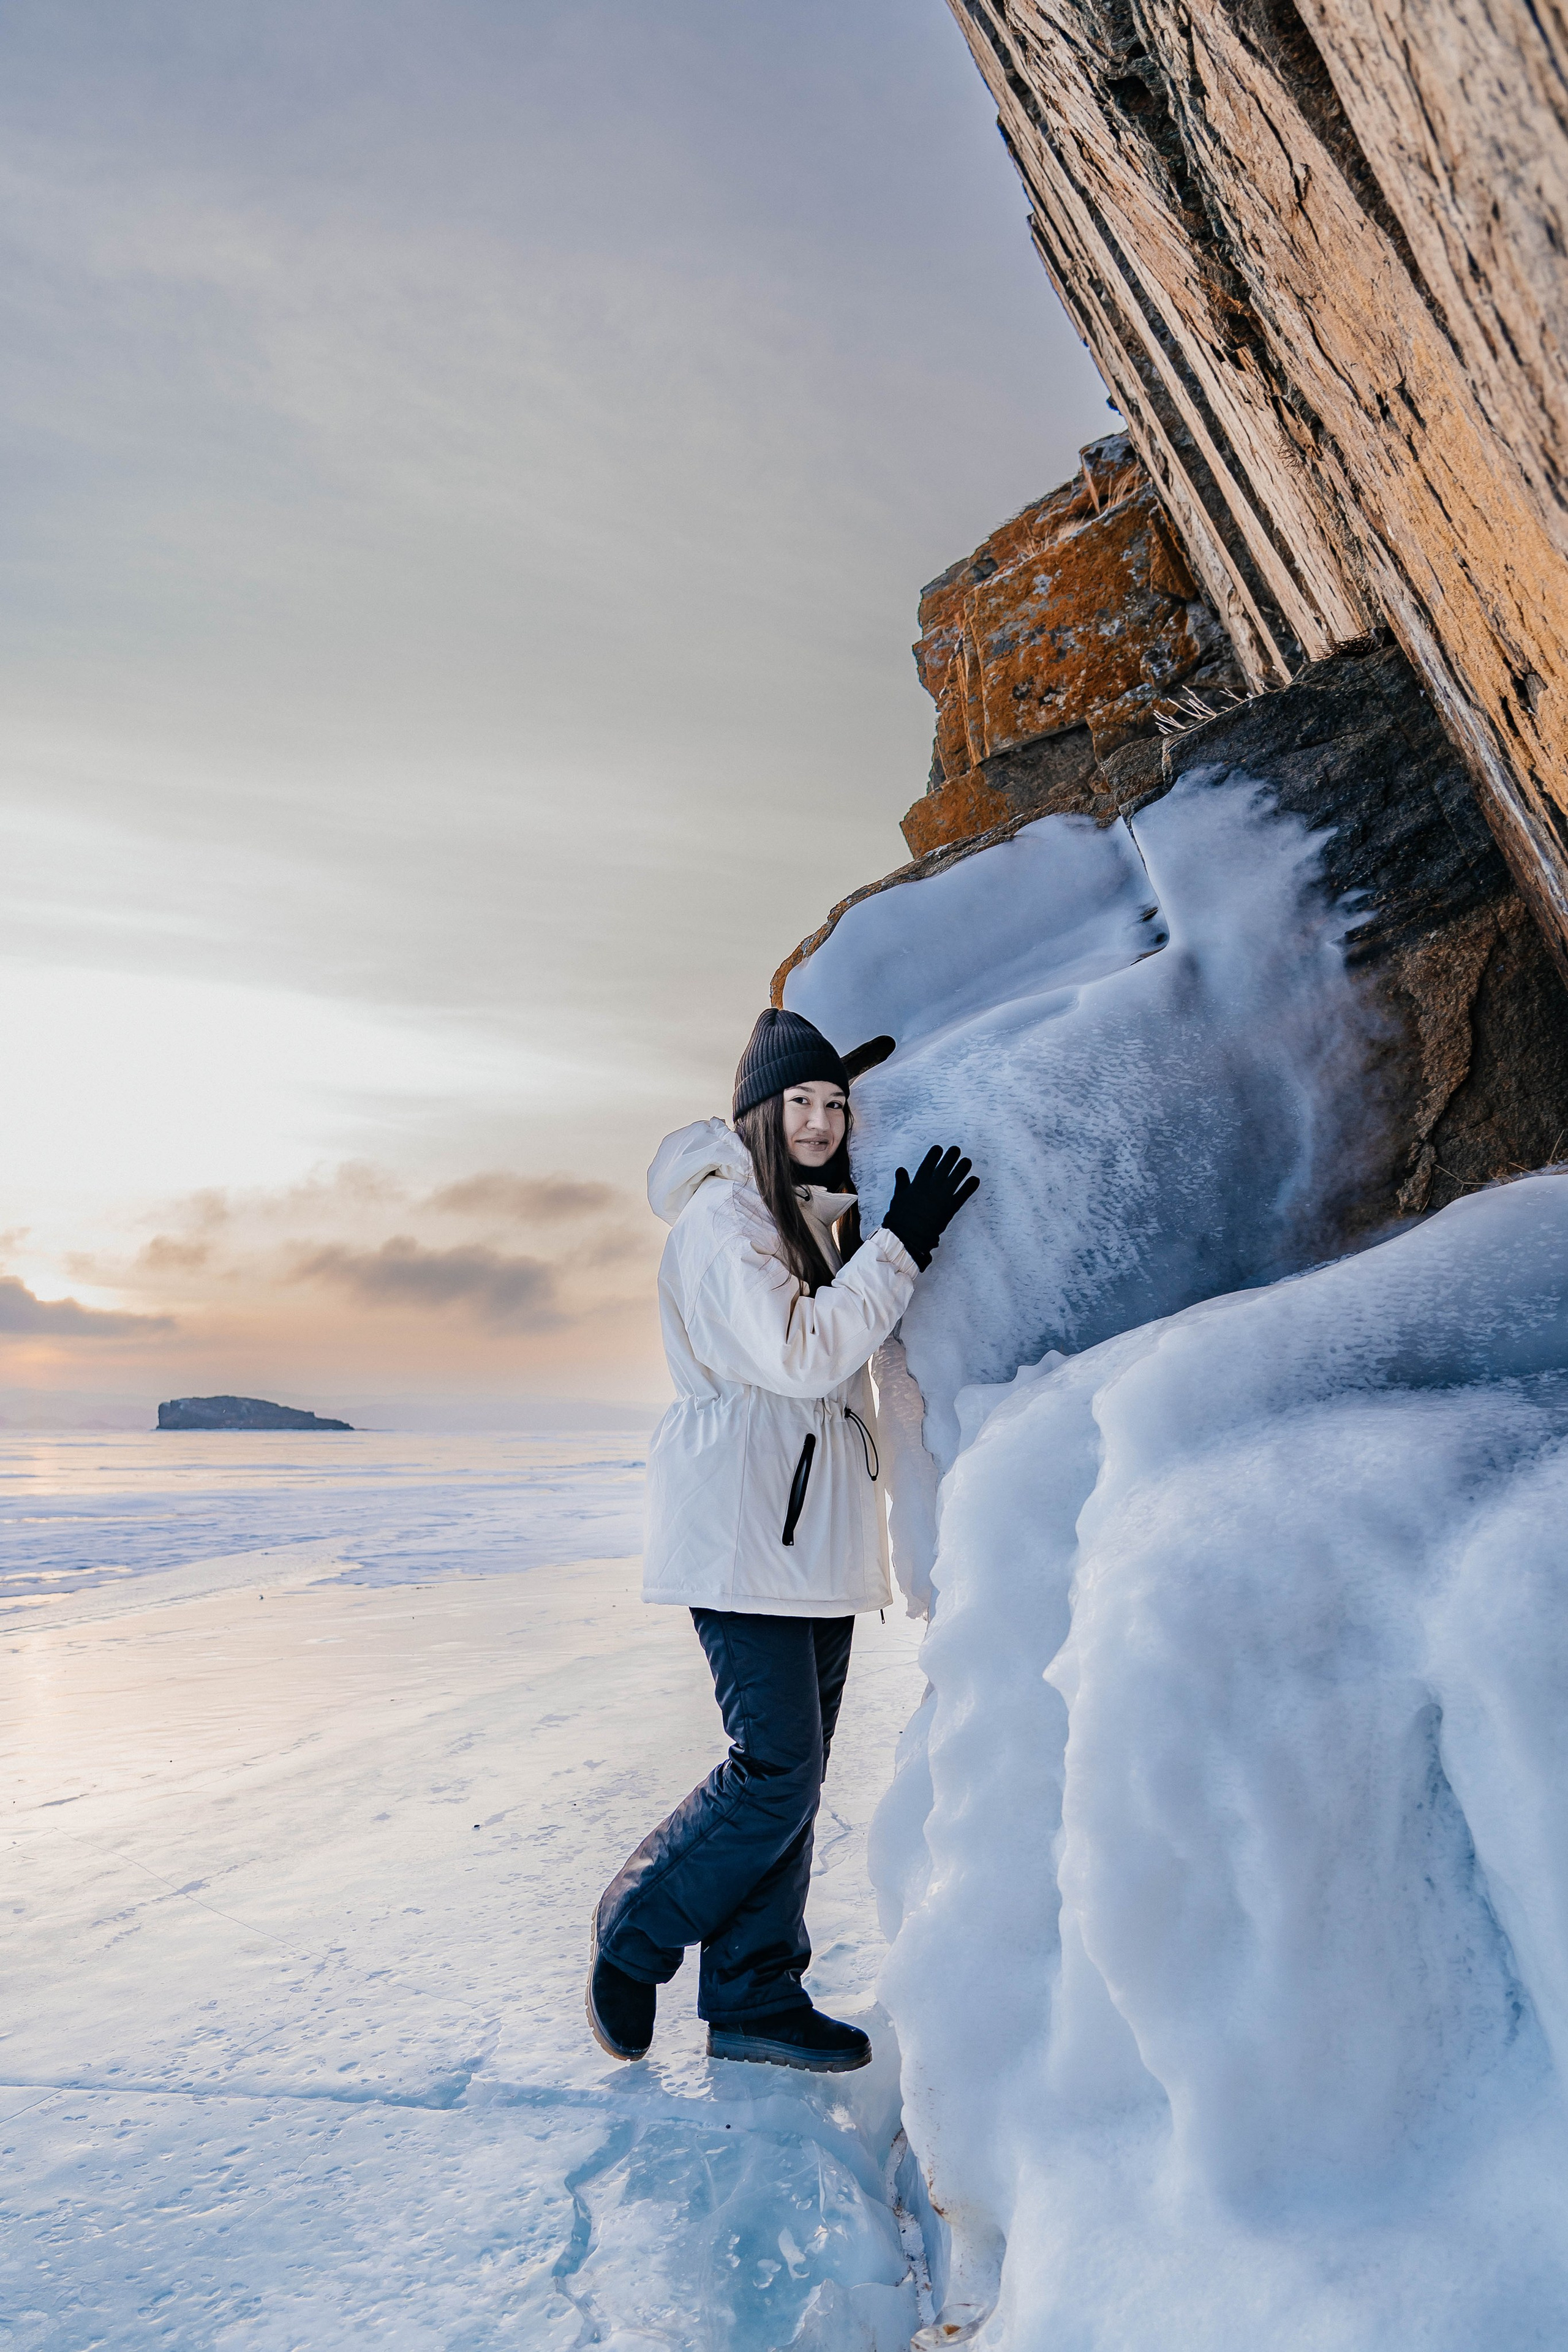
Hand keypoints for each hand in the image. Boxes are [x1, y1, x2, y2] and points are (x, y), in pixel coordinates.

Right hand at [880, 1145, 978, 1270]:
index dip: (934, 1154)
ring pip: (956, 1177)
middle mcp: (932, 1186)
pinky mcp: (950, 1208)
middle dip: (951, 1156)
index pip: (928, 1164)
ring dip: (962, 1168)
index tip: (938, 1148)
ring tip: (967, 1161)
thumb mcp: (898, 1197)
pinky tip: (975, 1180)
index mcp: (918, 1182)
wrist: (909, 1236)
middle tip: (956, 1149)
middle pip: (944, 1167)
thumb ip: (902, 1182)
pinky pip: (963, 1194)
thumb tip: (901, 1170)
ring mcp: (942, 1197)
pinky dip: (969, 1187)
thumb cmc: (900, 1217)